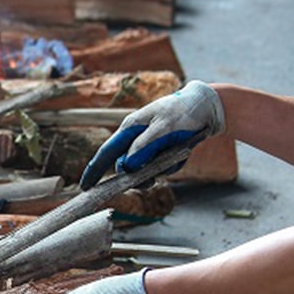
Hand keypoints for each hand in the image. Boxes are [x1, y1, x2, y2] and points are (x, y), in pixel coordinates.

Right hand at [79, 80, 224, 189]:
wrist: (209, 107)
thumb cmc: (184, 112)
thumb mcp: (164, 128)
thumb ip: (143, 147)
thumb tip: (126, 167)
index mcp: (130, 128)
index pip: (106, 152)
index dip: (94, 170)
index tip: (85, 186)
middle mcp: (135, 138)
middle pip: (125, 167)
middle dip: (138, 176)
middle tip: (149, 182)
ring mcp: (149, 146)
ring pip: (145, 169)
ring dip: (160, 170)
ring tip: (176, 156)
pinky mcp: (162, 152)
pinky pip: (161, 167)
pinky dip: (172, 165)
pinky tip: (183, 152)